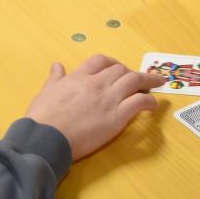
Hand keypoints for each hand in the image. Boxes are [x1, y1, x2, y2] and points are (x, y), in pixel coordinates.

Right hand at [25, 54, 163, 160]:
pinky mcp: (118, 116)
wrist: (47, 137)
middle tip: (136, 79)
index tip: (116, 68)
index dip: (112, 63)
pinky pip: (140, 102)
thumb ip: (55, 78)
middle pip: (120, 70)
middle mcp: (96, 83)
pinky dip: (149, 101)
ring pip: (134, 81)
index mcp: (78, 77)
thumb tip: (57, 65)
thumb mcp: (46, 92)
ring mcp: (109, 98)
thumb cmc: (43, 117)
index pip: (100, 61)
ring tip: (157, 82)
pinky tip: (153, 105)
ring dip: (148, 80)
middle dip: (130, 72)